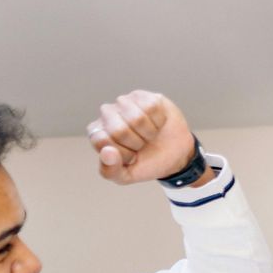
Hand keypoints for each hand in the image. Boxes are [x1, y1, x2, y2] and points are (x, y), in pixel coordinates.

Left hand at [84, 90, 205, 185]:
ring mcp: (125, 102)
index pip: (101, 140)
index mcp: (97, 134)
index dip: (121, 153)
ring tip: (149, 135)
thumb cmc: (146, 163)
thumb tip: (107, 151)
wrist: (175, 155)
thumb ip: (110, 171)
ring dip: (149, 133)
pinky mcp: (143, 96)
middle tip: (141, 146)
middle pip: (119, 130)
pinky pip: (152, 108)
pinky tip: (157, 123)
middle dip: (136, 144)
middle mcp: (107, 114)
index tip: (130, 156)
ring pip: (137, 118)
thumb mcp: (125, 176)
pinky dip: (159, 121)